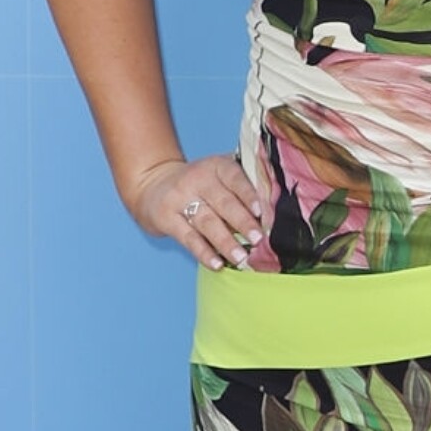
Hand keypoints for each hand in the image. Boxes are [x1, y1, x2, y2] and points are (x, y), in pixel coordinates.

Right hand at [127, 153, 264, 268]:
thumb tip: (277, 207)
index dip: (249, 195)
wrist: (153, 181)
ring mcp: (179, 198)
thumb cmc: (200, 183)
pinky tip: (217, 264)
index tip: (263, 212)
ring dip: (226, 242)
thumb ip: (244, 183)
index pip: (235, 178)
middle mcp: (197, 179)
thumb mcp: (218, 173)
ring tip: (242, 258)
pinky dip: (204, 253)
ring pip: (207, 222)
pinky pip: (188, 238)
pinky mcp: (165, 217)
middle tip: (260, 239)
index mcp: (216, 166)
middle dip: (243, 222)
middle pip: (223, 202)